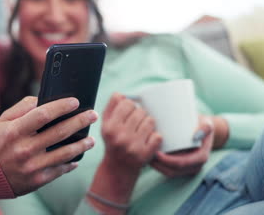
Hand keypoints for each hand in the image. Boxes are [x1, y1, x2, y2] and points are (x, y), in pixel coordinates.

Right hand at [0, 96, 96, 195]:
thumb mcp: (3, 121)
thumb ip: (22, 108)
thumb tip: (44, 100)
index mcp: (15, 131)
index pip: (43, 114)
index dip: (61, 106)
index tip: (75, 101)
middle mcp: (25, 149)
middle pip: (60, 132)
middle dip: (80, 121)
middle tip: (93, 115)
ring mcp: (32, 166)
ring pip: (65, 153)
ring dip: (82, 144)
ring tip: (91, 138)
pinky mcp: (38, 180)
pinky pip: (60, 169)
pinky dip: (71, 162)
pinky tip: (78, 156)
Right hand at [86, 93, 160, 214]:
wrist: (118, 168)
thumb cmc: (113, 141)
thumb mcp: (106, 124)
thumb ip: (111, 107)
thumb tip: (121, 94)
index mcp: (109, 127)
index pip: (126, 103)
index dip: (130, 106)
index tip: (128, 113)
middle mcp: (120, 136)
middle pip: (140, 111)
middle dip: (140, 115)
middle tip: (136, 124)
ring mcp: (133, 146)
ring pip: (150, 121)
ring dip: (149, 124)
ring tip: (142, 131)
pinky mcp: (145, 154)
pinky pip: (157, 136)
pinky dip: (155, 137)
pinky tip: (148, 141)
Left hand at [150, 115, 213, 177]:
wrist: (203, 129)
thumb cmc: (202, 124)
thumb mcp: (207, 123)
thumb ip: (205, 127)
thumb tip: (196, 135)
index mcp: (201, 157)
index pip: (182, 163)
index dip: (168, 161)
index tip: (156, 152)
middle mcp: (195, 166)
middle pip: (173, 170)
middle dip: (158, 164)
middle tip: (145, 154)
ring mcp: (187, 168)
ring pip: (169, 172)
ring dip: (156, 166)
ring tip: (145, 155)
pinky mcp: (180, 167)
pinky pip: (168, 170)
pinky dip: (158, 166)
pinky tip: (148, 158)